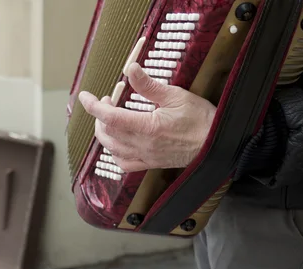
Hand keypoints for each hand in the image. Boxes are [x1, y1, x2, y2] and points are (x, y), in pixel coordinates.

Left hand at [78, 62, 216, 171]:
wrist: (217, 145)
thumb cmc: (201, 119)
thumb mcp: (175, 95)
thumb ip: (149, 85)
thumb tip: (130, 69)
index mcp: (147, 127)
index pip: (110, 117)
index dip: (93, 106)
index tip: (84, 96)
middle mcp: (142, 145)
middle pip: (107, 133)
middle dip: (99, 116)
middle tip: (106, 101)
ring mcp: (145, 157)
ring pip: (112, 149)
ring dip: (105, 133)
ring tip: (110, 118)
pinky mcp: (150, 164)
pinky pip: (124, 163)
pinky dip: (114, 153)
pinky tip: (117, 143)